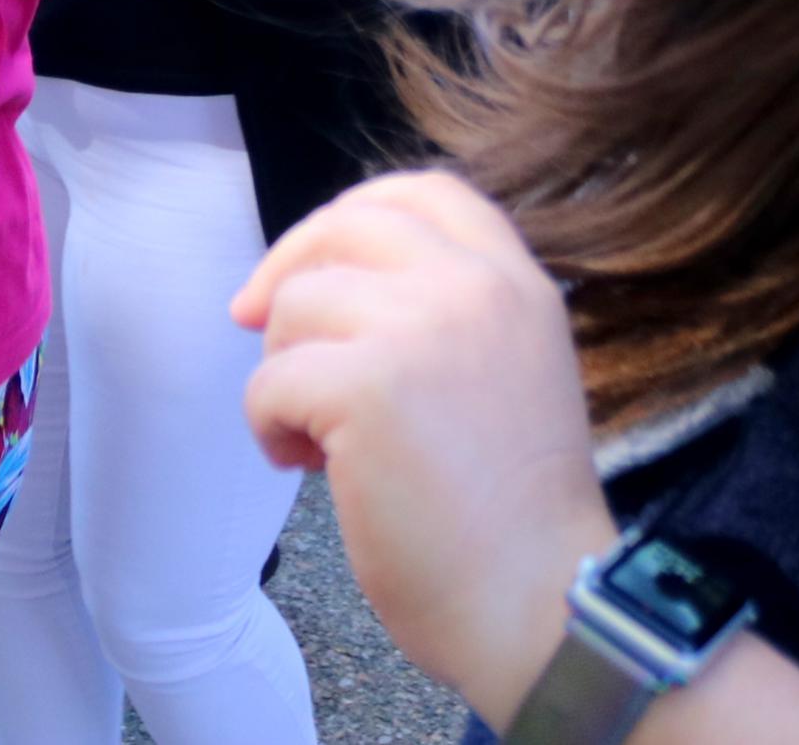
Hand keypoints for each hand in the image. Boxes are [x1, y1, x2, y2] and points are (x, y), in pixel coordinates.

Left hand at [236, 171, 612, 721]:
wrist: (540, 606)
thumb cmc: (514, 520)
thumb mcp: (511, 373)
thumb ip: (449, 316)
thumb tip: (328, 285)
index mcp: (518, 284)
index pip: (424, 192)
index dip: (351, 217)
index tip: (315, 267)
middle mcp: (475, 287)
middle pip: (345, 227)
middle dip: (287, 273)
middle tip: (257, 330)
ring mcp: (421, 329)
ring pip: (295, 306)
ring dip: (284, 372)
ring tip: (320, 440)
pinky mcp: (366, 386)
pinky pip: (270, 381)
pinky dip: (269, 426)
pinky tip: (307, 468)